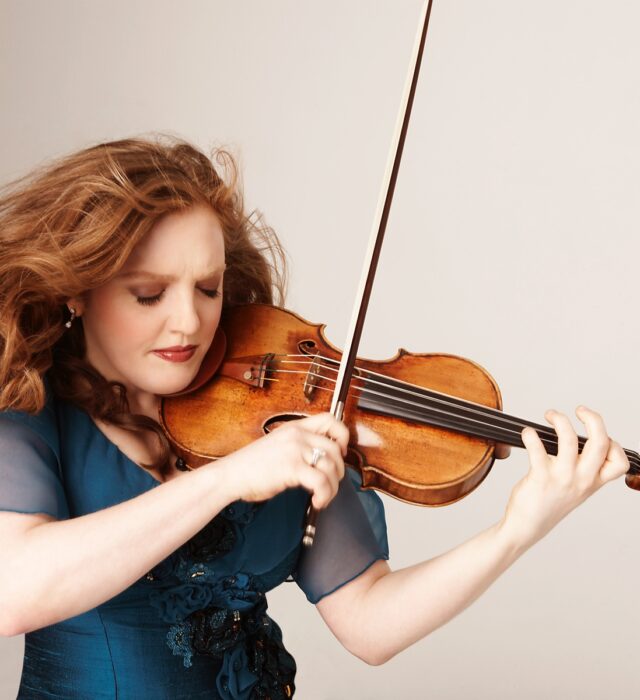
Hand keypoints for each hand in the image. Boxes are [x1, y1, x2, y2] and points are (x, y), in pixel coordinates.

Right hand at [214, 412, 348, 508]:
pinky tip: (317, 501)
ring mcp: (295, 449)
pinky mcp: (292, 467)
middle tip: (331, 482)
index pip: (330, 420)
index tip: (340, 452)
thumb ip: (299, 446)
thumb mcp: (279, 446)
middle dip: (338, 470)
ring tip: (323, 497)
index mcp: (294, 427)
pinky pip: (321, 482)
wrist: (231, 475)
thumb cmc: (251, 466)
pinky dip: (324, 495)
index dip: (342, 436)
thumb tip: (324, 460)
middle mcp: (297, 434)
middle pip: (335, 448)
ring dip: (333, 487)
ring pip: (331, 467)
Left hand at [500, 406, 627, 548]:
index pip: (619, 462)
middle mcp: (582, 479)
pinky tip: (527, 433)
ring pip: (569, 439)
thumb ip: (583, 469)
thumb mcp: (576, 489)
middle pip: (601, 442)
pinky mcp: (541, 477)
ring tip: (550, 415)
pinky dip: (530, 435)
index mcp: (593, 482)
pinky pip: (538, 447)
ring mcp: (563, 478)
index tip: (598, 435)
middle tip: (580, 410)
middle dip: (593, 418)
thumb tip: (579, 440)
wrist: (527, 526)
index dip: (614, 444)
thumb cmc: (549, 503)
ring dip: (559, 419)